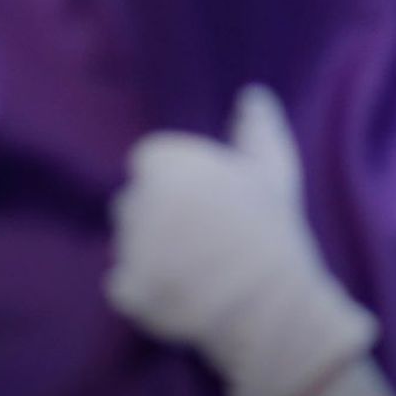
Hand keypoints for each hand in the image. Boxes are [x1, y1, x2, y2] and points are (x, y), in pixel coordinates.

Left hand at [106, 86, 382, 395]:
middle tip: (200, 233)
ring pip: (127, 241)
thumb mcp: (272, 167)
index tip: (204, 197)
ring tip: (193, 263)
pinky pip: (122, 283)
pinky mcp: (128, 292)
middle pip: (134, 201)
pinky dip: (142, 288)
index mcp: (168, 164)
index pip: (148, 161)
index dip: (176, 178)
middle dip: (159, 214)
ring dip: (149, 249)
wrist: (270, 301)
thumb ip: (256, 126)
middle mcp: (141, 201)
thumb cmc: (272, 226)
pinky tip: (178, 288)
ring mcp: (132, 249)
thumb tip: (252, 94)